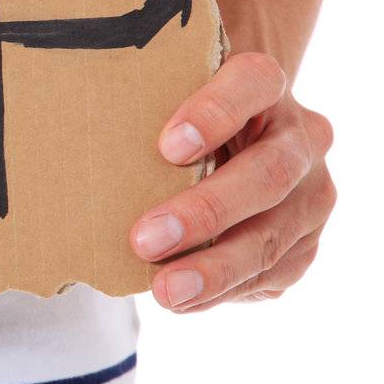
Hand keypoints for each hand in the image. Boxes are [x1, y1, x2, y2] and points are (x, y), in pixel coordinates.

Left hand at [131, 52, 334, 311]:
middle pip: (268, 173)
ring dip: (215, 268)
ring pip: (273, 235)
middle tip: (145, 240)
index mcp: (264, 86)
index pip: (253, 83)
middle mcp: (301, 137)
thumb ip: (140, 105)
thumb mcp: (165, 98)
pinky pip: (272, 273)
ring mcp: (310, 193)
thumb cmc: (175, 119)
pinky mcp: (304, 242)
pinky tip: (186, 300)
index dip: (215, 113)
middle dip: (206, 211)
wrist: (228, 147)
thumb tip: (74, 126)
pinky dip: (225, 290)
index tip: (167, 147)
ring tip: (165, 289)